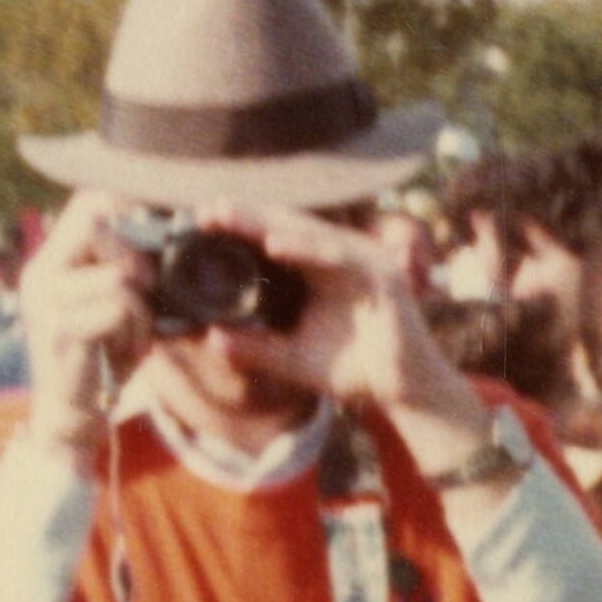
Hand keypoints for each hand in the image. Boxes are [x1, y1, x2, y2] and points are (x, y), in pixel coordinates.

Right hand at [16, 191, 153, 464]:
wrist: (72, 416)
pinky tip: (125, 351)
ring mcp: (45, 302)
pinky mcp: (61, 330)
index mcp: (50, 263)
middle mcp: (39, 276)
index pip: (87, 204)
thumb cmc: (102, 357)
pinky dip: (135, 331)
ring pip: (119, 275)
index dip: (127, 207)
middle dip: (138, 260)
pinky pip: (119, 308)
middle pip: (101, 228)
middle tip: (147, 293)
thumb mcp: (114, 304)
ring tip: (132, 333)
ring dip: (141, 308)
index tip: (155, 231)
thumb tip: (169, 227)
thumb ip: (126, 268)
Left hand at [200, 203, 489, 462]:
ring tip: (228, 218)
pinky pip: (339, 254)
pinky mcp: (382, 274)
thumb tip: (212, 339)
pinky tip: (275, 245)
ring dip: (267, 224)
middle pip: (286, 229)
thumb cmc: (355, 369)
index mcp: (319, 270)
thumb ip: (256, 349)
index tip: (199, 224)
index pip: (275, 241)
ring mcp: (363, 261)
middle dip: (246, 217)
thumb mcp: (293, 360)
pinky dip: (307, 247)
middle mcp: (340, 258)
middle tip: (205, 209)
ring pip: (308, 233)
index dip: (240, 230)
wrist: (403, 392)